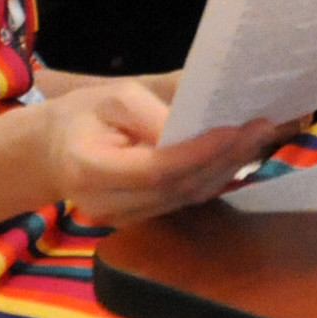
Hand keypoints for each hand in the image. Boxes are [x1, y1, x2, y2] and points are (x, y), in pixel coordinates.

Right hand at [31, 78, 293, 227]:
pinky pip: (184, 201)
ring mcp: (125, 220)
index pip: (156, 169)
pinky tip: (237, 153)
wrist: (54, 151)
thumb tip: (199, 116)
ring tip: (258, 136)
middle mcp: (107, 205)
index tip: (235, 128)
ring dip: (227, 169)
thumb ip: (152, 110)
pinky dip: (214, 177)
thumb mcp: (112, 96)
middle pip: (178, 187)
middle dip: (224, 158)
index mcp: (90, 171)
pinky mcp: (142, 220)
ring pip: (187, 197)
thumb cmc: (84, 116)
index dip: (199, 152)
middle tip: (261, 127)